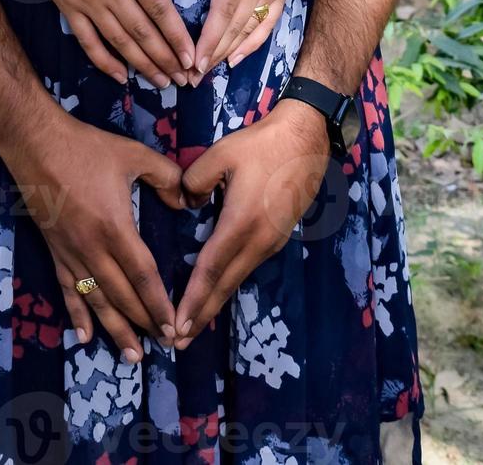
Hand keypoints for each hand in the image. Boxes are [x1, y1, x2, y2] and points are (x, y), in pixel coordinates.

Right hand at [2, 0, 194, 87]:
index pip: (158, 6)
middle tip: (186, 79)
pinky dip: (105, 62)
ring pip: (120, 42)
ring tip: (163, 82)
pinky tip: (121, 78)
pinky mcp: (70, 10)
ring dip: (143, 65)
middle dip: (166, 58)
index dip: (176, 33)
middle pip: (143, 32)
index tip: (191, 54)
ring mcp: (88, 4)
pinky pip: (89, 42)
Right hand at [2, 115, 185, 361]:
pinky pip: (67, 289)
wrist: (36, 144)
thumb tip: (187, 201)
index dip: (159, 304)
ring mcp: (70, 252)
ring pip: (95, 300)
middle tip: (164, 346)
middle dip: (143, 323)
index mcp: (115, 227)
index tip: (173, 326)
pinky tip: (84, 337)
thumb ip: (166, 176)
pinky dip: (76, 315)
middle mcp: (92, 248)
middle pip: (121, 296)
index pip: (142, 276)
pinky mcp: (54, 250)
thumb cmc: (87, 148)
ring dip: (114, 330)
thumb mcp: (134, 154)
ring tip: (132, 356)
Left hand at [173, 98, 329, 347]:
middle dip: (200, 315)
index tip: (177, 324)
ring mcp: (271, 241)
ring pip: (237, 279)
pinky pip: (247, 267)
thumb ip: (193, 181)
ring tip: (193, 326)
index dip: (193, 299)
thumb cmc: (261, 145)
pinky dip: (228, 285)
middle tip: (176, 343)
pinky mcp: (277, 236)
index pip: (211, 269)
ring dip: (214, 303)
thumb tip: (186, 205)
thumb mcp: (219, 154)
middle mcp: (258, 240)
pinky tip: (216, 292)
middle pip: (225, 285)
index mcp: (241, 222)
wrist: (306, 139)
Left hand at [176, 0, 322, 78]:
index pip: (224, 4)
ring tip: (205, 75)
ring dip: (228, 53)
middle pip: (235, 25)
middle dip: (212, 53)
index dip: (211, 34)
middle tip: (189, 78)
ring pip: (249, 28)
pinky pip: (267, 23)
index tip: (194, 57)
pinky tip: (235, 60)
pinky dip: (252, 44)